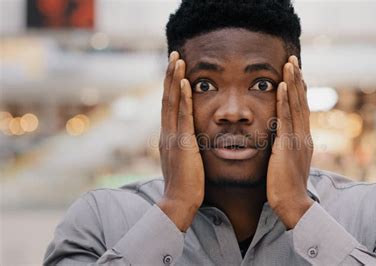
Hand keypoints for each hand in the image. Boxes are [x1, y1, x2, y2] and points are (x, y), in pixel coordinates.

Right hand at [157, 51, 204, 231]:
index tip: (174, 70)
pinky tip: (186, 82)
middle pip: (167, 98)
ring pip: (172, 102)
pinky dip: (183, 97)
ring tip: (178, 59)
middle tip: (174, 54)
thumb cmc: (185, 186)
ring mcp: (172, 137)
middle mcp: (166, 133)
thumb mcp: (183, 162)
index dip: (171, 86)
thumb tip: (188, 141)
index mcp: (167, 137)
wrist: (178, 203)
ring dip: (174, 78)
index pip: (169, 106)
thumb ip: (184, 148)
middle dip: (170, 75)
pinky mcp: (181, 143)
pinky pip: (182, 115)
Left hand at [267, 56, 313, 228]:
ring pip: (296, 105)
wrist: (293, 204)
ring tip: (290, 63)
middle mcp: (304, 136)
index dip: (298, 90)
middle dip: (297, 79)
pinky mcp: (288, 145)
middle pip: (301, 102)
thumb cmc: (286, 187)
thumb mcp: (286, 163)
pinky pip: (286, 118)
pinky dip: (285, 101)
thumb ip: (285, 149)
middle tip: (293, 60)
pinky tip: (282, 86)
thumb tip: (279, 141)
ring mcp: (298, 139)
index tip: (295, 74)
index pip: (301, 109)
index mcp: (303, 139)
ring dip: (293, 83)